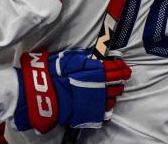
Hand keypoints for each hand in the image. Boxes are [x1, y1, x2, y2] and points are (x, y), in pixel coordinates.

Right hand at [14, 50, 130, 133]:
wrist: (43, 92)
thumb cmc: (52, 72)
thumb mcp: (67, 58)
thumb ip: (83, 57)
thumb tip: (95, 56)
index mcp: (96, 70)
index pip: (115, 68)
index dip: (121, 67)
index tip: (124, 67)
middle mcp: (100, 85)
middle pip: (117, 82)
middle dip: (119, 79)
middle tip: (120, 77)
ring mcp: (97, 99)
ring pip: (113, 96)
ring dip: (113, 92)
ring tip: (111, 90)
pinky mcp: (92, 111)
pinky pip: (105, 109)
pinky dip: (106, 104)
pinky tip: (104, 102)